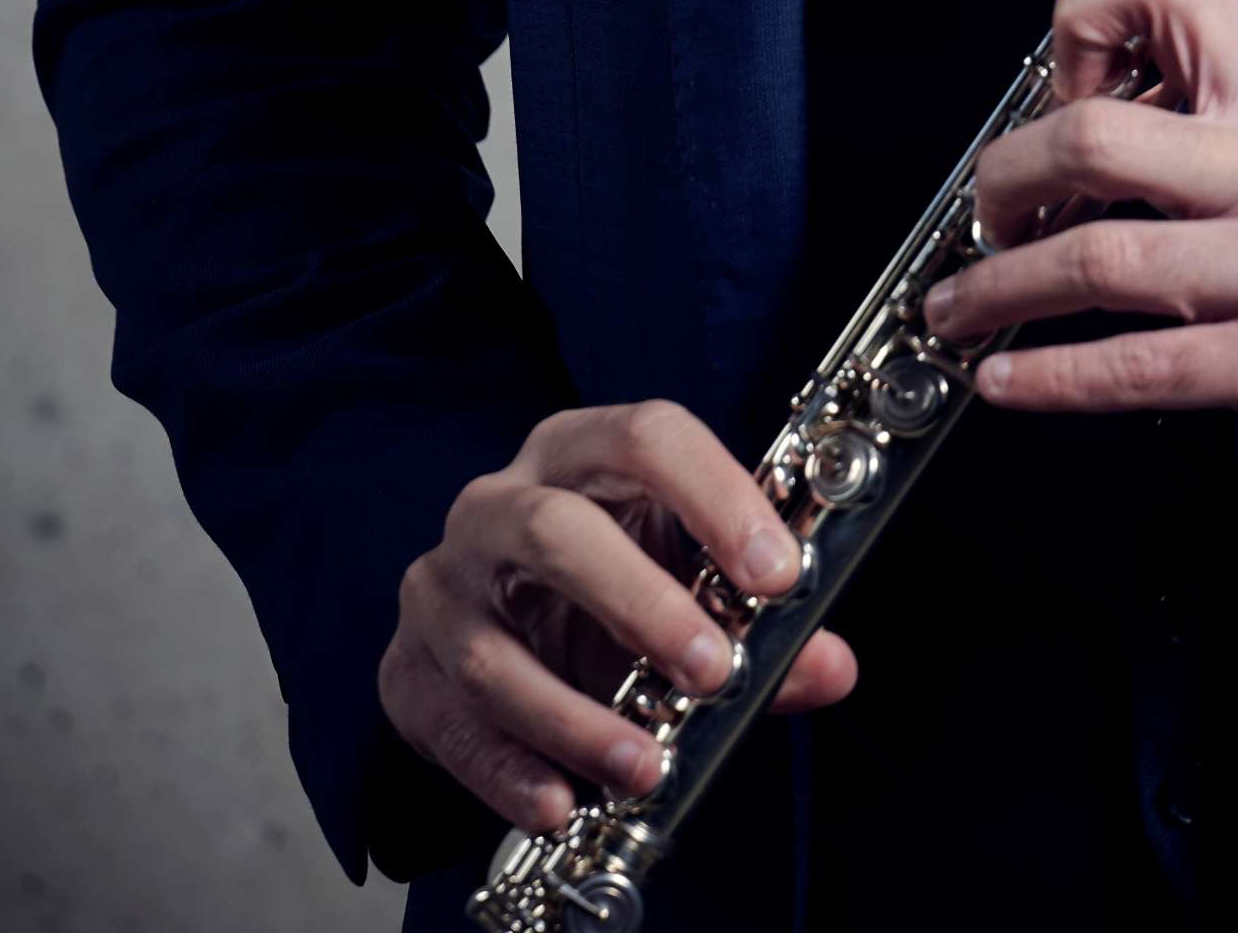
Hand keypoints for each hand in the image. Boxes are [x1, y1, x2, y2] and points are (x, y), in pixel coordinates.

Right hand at [379, 399, 857, 837]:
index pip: (645, 435)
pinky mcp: (407, 670)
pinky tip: (562, 802)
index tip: (779, 572)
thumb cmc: (603, 580)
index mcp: (578, 451)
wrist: (490, 618)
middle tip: (715, 670)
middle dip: (641, 603)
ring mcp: (443, 588)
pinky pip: (455, 727)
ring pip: (495, 650)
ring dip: (578, 718)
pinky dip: (511, 772)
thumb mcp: (681, 581)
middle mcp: (498, 504)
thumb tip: (831, 665)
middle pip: (554, 531)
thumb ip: (761, 626)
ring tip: (649, 765)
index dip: (716, 496)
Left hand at [922, 0, 1237, 481]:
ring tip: (957, 317)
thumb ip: (1221, 128)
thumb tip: (1094, 138)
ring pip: (1096, 261)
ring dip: (997, 295)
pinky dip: (1051, 381)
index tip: (1057, 92)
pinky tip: (1009, 388)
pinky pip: (1138, 369)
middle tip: (980, 222)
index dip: (1086, 26)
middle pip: (1094, 138)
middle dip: (1001, 184)